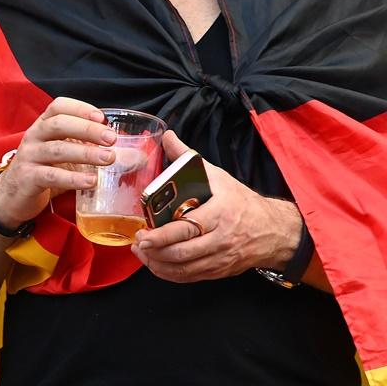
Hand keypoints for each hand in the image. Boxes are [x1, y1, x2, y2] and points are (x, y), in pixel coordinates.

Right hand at [0, 97, 115, 228]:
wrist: (13, 197)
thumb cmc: (44, 171)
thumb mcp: (68, 158)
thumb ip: (95, 152)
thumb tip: (136, 155)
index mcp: (43, 126)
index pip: (58, 106)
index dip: (80, 108)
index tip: (102, 117)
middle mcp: (34, 136)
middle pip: (59, 124)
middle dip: (87, 129)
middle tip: (111, 139)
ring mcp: (29, 156)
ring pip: (57, 149)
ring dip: (85, 153)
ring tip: (108, 159)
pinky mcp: (28, 178)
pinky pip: (51, 175)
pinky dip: (73, 178)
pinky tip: (91, 181)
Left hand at [132, 130, 302, 281]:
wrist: (274, 230)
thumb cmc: (242, 201)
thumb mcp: (217, 176)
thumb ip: (188, 157)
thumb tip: (167, 136)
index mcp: (219, 213)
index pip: (187, 227)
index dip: (162, 234)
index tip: (143, 233)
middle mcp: (220, 239)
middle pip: (183, 251)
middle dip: (156, 250)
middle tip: (138, 243)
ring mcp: (220, 258)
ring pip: (185, 268)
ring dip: (159, 264)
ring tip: (141, 253)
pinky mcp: (219, 271)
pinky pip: (191, 277)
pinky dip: (170, 273)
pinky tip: (156, 264)